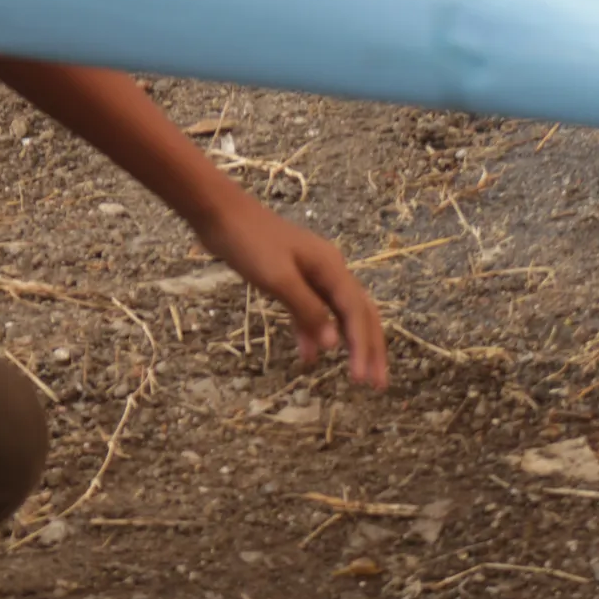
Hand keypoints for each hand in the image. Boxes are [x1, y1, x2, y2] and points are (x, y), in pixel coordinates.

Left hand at [201, 193, 387, 388]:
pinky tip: (309, 356)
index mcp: (331, 268)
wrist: (220, 214)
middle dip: (370, 348)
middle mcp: (329, 270)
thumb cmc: (249, 243)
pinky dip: (313, 332)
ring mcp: (311, 274)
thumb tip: (333, 344)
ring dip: (347, 344)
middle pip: (358, 314)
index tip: (365, 379)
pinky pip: (311, 310)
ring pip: (338, 314)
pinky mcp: (291, 278)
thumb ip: (306, 310)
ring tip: (356, 376)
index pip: (356, 313)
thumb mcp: (278, 278)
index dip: (363, 347)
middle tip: (377, 384)